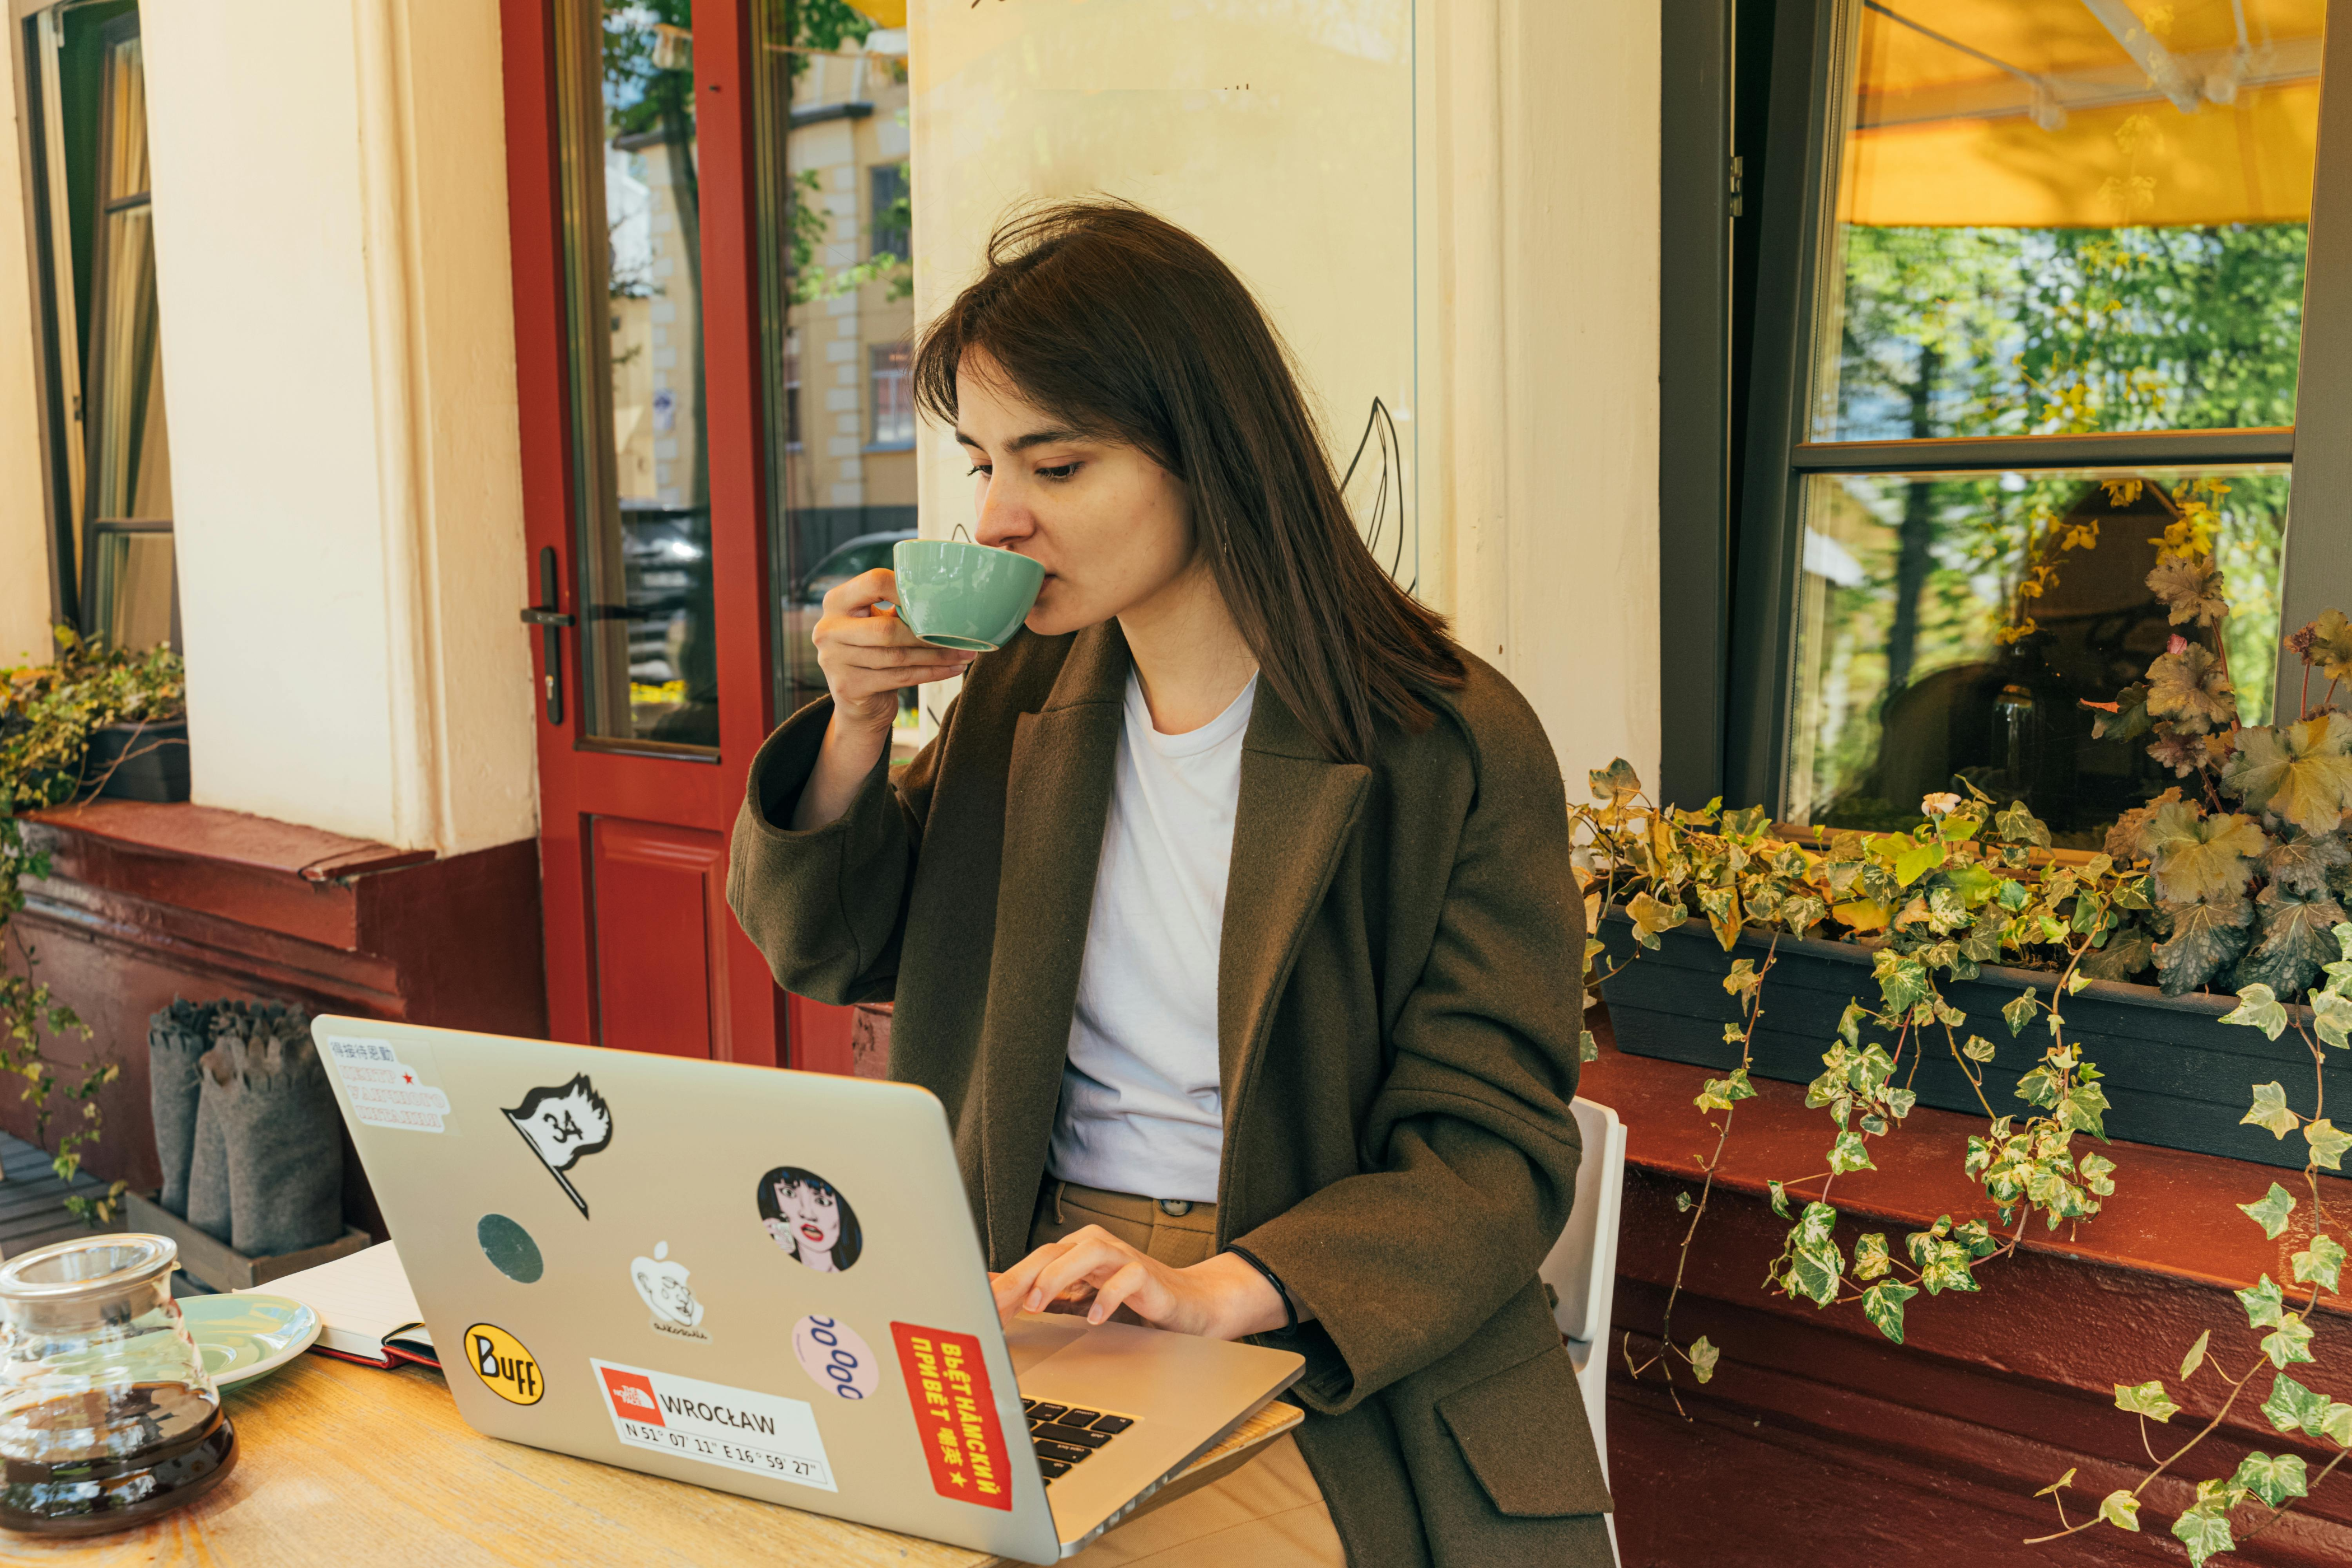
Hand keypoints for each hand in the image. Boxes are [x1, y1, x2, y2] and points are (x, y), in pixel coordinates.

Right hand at [811, 567, 974, 734]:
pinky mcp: (849, 687)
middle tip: (960, 636)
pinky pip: (900, 677)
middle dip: (928, 634)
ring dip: (937, 656)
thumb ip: (896, 607)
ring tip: (963, 653)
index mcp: (836, 602)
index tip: (937, 599)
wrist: (858, 704)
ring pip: (897, 656)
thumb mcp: (875, 623)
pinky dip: (931, 673)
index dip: (908, 590)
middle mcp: (828, 629)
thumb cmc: (874, 652)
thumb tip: (944, 596)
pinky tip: (951, 668)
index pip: (874, 582)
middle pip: (887, 628)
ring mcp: (834, 660)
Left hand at [989, 1225, 1286, 1340]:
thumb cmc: (1132, 1301)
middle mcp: (1096, 1249)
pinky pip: (1126, 1278)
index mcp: (1075, 1253)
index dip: (1005, 1283)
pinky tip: (1094, 1317)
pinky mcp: (1149, 1276)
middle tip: (995, 1304)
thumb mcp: (1080, 1298)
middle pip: (1051, 1253)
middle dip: (1020, 1278)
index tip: (978, 1307)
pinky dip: (1107, 1296)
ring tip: (1039, 1304)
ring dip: (1058, 1277)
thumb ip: (1041, 1291)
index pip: (1032, 1262)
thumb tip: (992, 1286)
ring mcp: (1124, 1258)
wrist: (1190, 1306)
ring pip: (1087, 1253)